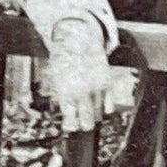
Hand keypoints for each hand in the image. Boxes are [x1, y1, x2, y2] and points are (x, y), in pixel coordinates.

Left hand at [42, 18, 117, 132]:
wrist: (77, 40)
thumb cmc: (64, 63)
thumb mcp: (57, 82)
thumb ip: (64, 101)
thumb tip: (71, 121)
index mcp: (66, 93)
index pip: (70, 121)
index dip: (71, 126)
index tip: (71, 126)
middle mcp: (81, 92)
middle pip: (87, 122)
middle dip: (85, 125)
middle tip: (83, 124)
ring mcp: (95, 88)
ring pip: (99, 116)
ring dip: (94, 117)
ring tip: (90, 111)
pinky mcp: (106, 83)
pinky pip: (110, 107)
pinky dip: (105, 109)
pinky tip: (100, 106)